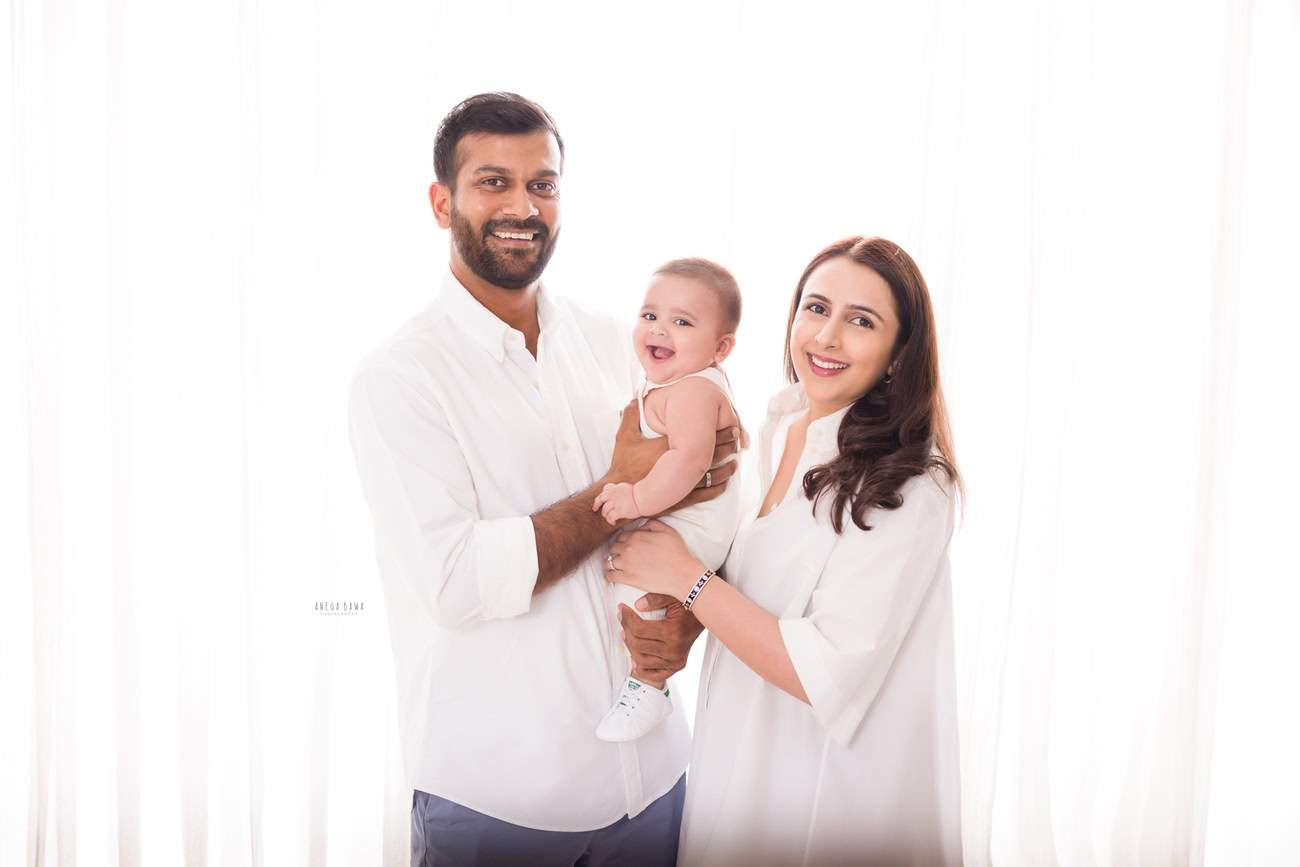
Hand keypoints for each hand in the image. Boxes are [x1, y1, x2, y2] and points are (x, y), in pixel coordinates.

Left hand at [593, 482, 640, 524]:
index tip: (601, 499)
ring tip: (609, 518)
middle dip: (596, 504)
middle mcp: (614, 494)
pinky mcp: (619, 510)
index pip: (606, 489)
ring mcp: (615, 502)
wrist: (644, 497)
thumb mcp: (629, 488)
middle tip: (595, 508)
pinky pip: (610, 517)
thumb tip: (621, 495)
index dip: (602, 494)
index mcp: (617, 488)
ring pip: (604, 510)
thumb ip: (622, 491)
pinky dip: (610, 520)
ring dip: (605, 515)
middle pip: (600, 498)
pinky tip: (613, 522)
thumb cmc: (640, 494)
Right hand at [604, 399, 743, 490]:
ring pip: (715, 474)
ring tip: (736, 459)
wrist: (621, 496)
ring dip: (728, 466)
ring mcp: (684, 484)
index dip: (720, 430)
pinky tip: (726, 481)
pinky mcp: (684, 499)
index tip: (731, 424)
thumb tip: (633, 398)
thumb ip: (631, 416)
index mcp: (670, 447)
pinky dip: (720, 486)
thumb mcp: (624, 438)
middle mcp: (680, 465)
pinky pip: (708, 493)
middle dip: (728, 445)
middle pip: (713, 454)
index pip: (702, 436)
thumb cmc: (623, 466)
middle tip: (738, 438)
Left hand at [605, 520, 702, 599]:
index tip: (625, 547)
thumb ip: (652, 523)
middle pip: (612, 548)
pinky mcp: (628, 578)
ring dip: (611, 563)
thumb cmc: (677, 552)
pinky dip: (611, 576)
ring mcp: (627, 564)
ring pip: (608, 562)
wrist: (682, 574)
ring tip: (615, 566)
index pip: (620, 536)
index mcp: (637, 536)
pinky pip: (611, 576)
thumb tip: (640, 527)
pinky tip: (616, 576)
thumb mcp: (668, 531)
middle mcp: (629, 548)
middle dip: (616, 551)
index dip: (623, 541)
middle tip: (620, 556)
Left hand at [619, 598, 704, 682]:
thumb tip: (637, 605)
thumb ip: (655, 598)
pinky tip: (634, 657)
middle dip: (625, 629)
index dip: (626, 617)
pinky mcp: (676, 667)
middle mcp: (675, 650)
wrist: (705, 617)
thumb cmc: (689, 605)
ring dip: (630, 646)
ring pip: (641, 660)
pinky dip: (641, 668)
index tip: (622, 608)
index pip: (639, 629)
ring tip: (626, 633)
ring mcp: (676, 661)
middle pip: (637, 645)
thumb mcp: (674, 595)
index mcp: (674, 632)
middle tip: (622, 617)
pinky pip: (654, 674)